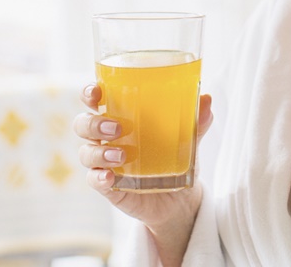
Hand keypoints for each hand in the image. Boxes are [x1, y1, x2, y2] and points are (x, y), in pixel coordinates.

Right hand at [74, 84, 213, 265]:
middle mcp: (106, 138)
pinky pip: (94, 180)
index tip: (96, 91)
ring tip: (121, 155)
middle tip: (117, 127)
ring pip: (86, 152)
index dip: (89, 93)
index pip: (95, 99)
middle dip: (94, 123)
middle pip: (83, 124)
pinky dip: (99, 177)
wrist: (180, 199)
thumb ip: (195, 121)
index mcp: (120, 116)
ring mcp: (105, 163)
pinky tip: (110, 177)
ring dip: (100, 151)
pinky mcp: (108, 186)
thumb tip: (207, 99)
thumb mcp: (188, 138)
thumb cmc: (176, 156)